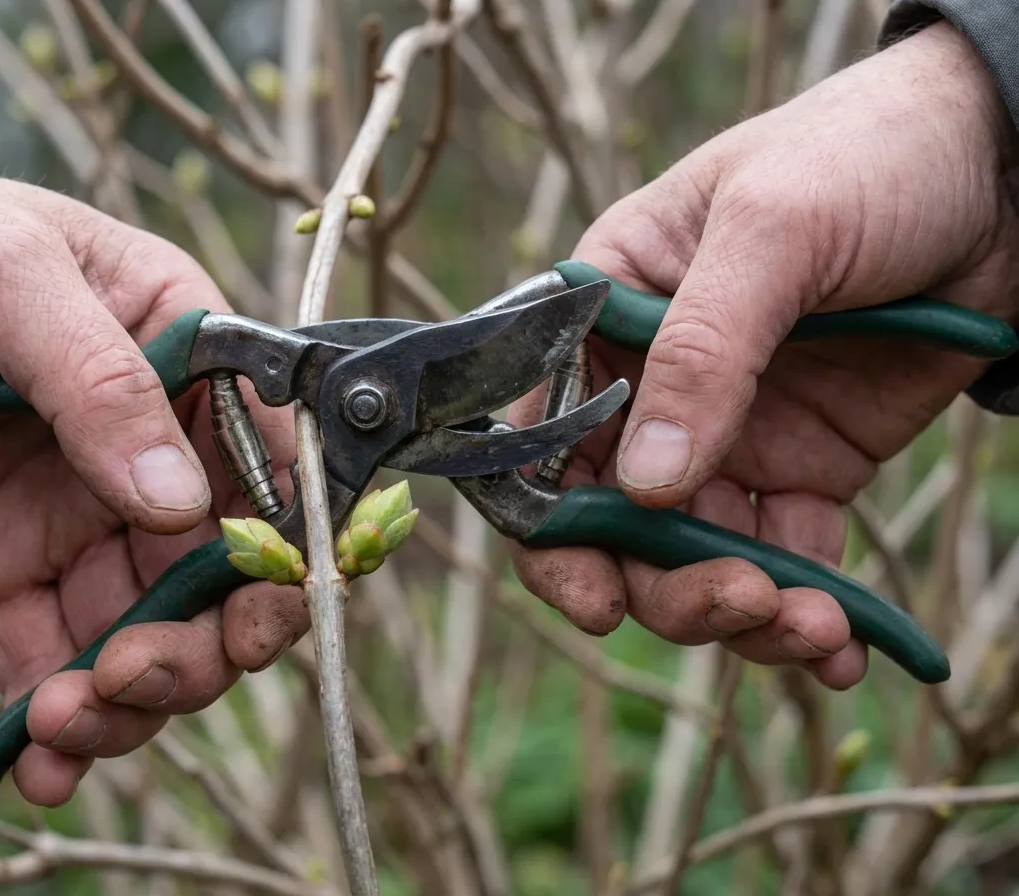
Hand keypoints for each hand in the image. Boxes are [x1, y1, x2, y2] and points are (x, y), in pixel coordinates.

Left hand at [0, 129, 307, 805]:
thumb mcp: (7, 275)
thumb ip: (101, 381)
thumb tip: (182, 500)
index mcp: (183, 358)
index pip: (267, 460)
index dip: (282, 543)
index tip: (263, 607)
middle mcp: (146, 448)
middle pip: (218, 572)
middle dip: (203, 642)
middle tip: (144, 674)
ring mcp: (76, 514)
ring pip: (144, 631)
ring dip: (130, 696)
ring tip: (74, 721)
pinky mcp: (2, 568)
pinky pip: (48, 657)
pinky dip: (53, 720)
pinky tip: (42, 762)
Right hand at [510, 21, 1018, 688]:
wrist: (1008, 168)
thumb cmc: (864, 157)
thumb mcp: (772, 229)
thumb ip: (702, 351)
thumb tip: (643, 487)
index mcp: (605, 316)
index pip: (543, 436)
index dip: (550, 527)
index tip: (595, 596)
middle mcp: (652, 388)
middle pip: (614, 523)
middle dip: (664, 584)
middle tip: (740, 602)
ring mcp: (729, 435)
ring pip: (696, 556)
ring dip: (743, 612)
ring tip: (814, 628)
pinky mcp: (805, 468)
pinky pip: (787, 558)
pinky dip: (808, 615)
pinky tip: (842, 648)